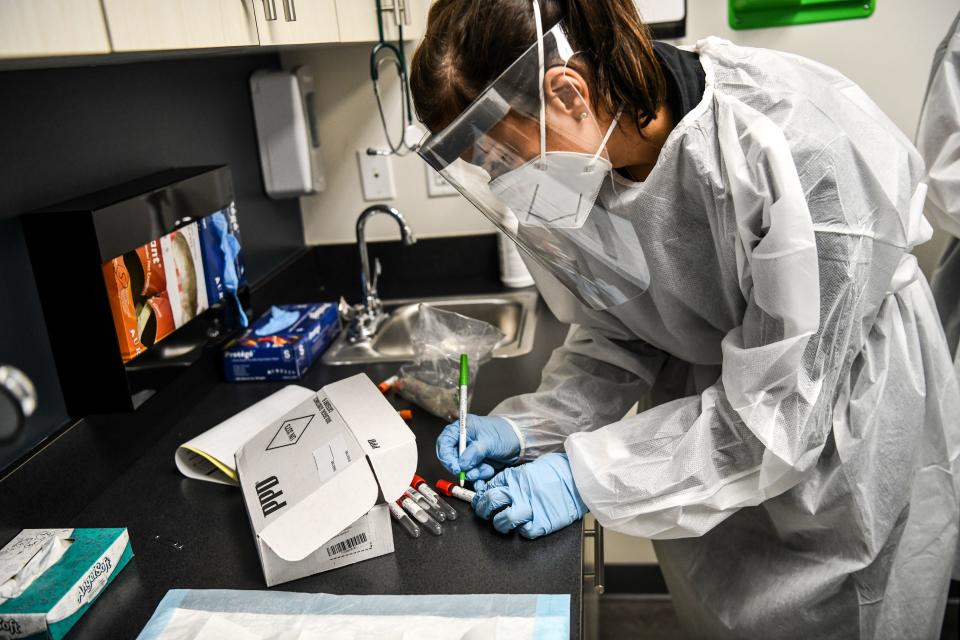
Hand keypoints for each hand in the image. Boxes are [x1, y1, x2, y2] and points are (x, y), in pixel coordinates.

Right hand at [435, 415, 520, 481]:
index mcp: (462, 429)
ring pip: (462, 469)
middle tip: (472, 473)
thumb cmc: (505, 433)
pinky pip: (471, 474)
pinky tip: (485, 478)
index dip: (447, 456)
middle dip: (462, 468)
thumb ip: (474, 453)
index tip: (456, 467)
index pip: (445, 443)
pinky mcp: (477, 464)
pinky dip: (478, 479)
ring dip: (474, 473)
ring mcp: (470, 453)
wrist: (521, 441)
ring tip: (487, 470)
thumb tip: (462, 464)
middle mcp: (463, 441)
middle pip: (451, 459)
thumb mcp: (489, 442)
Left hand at [473, 453, 587, 538]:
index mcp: (513, 477)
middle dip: (483, 510)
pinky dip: (524, 531)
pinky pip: (525, 532)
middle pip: (490, 502)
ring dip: (499, 524)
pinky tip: (526, 525)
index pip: (488, 488)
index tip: (479, 500)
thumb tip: (498, 489)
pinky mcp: (542, 522)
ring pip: (502, 521)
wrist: (578, 478)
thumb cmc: (557, 471)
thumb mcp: (529, 469)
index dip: (480, 496)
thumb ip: (513, 480)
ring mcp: (529, 508)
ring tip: (502, 524)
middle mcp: (518, 492)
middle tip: (485, 513)